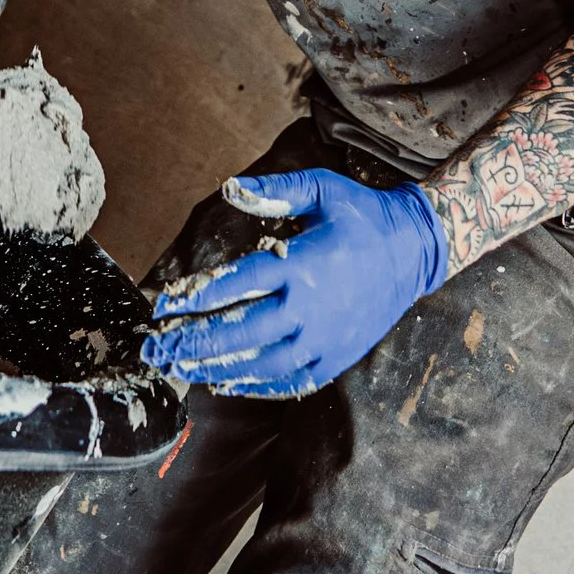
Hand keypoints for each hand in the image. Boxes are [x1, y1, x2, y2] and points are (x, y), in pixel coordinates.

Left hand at [141, 170, 449, 397]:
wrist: (417, 250)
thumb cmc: (363, 216)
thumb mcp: (322, 190)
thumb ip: (274, 189)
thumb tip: (228, 187)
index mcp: (302, 264)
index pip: (237, 285)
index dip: (196, 298)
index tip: (163, 306)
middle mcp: (311, 307)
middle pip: (240, 332)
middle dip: (193, 342)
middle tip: (157, 348)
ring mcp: (326, 337)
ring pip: (262, 364)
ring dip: (217, 369)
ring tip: (183, 368)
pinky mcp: (339, 356)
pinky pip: (293, 381)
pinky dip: (259, 387)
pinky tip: (230, 384)